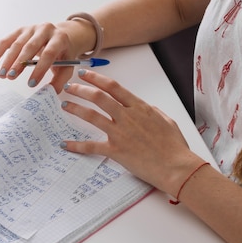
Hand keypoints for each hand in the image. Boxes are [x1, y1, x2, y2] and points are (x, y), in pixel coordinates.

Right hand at [0, 22, 77, 91]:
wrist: (61, 35)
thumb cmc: (62, 53)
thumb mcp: (67, 66)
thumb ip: (60, 80)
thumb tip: (50, 92)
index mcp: (59, 38)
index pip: (49, 53)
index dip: (40, 69)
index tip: (31, 84)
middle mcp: (45, 30)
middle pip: (30, 47)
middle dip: (19, 63)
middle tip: (11, 77)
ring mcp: (31, 28)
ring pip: (16, 44)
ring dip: (7, 60)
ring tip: (2, 75)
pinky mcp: (20, 30)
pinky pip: (6, 41)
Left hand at [61, 69, 204, 195]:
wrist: (176, 167)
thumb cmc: (174, 147)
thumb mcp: (166, 121)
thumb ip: (152, 111)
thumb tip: (144, 107)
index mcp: (140, 108)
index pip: (113, 87)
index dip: (96, 79)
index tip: (85, 74)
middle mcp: (127, 117)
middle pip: (99, 97)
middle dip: (80, 90)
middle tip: (69, 87)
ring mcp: (120, 133)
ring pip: (92, 116)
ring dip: (75, 109)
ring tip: (64, 105)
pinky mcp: (115, 150)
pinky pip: (91, 146)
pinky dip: (76, 145)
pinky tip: (65, 144)